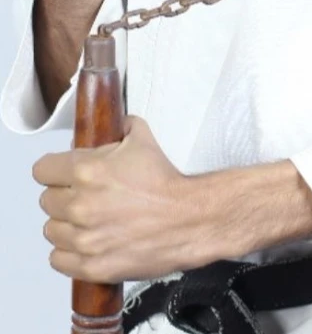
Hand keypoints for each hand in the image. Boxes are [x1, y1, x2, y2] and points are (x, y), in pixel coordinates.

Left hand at [33, 116, 197, 282]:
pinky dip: (69, 253)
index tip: (63, 174)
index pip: (42, 170)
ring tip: (88, 221)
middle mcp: (80, 205)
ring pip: (51, 230)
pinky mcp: (91, 265)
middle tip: (84, 196)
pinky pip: (58, 259)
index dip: (54, 169)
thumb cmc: (166, 183)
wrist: (189, 218)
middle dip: (64, 196)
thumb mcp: (142, 138)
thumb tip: (104, 128)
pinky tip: (87, 242)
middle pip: (46, 200)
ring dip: (66, 225)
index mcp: (86, 170)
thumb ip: (119, 126)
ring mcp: (84, 238)